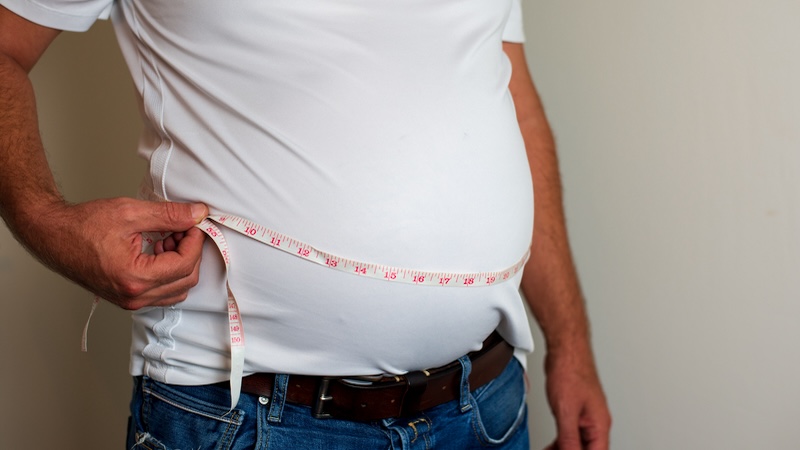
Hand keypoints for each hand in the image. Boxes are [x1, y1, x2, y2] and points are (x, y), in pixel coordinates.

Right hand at [26, 197, 207, 309]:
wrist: (52, 235)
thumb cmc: (82, 225)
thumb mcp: (131, 212)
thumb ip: (169, 215)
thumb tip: (197, 214)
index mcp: (135, 277)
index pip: (185, 264)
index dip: (195, 241)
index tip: (194, 223)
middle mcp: (134, 296)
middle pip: (186, 280)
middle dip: (190, 252)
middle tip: (182, 229)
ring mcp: (130, 301)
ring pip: (177, 289)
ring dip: (181, 264)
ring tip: (168, 239)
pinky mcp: (128, 298)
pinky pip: (162, 292)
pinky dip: (169, 273)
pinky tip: (158, 250)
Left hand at [543, 349, 611, 449]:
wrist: (566, 350)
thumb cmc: (570, 371)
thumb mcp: (566, 411)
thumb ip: (569, 438)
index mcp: (600, 425)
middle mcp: (596, 422)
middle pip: (588, 449)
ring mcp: (587, 416)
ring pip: (579, 443)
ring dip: (564, 449)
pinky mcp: (577, 410)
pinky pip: (572, 433)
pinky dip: (562, 441)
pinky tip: (552, 444)